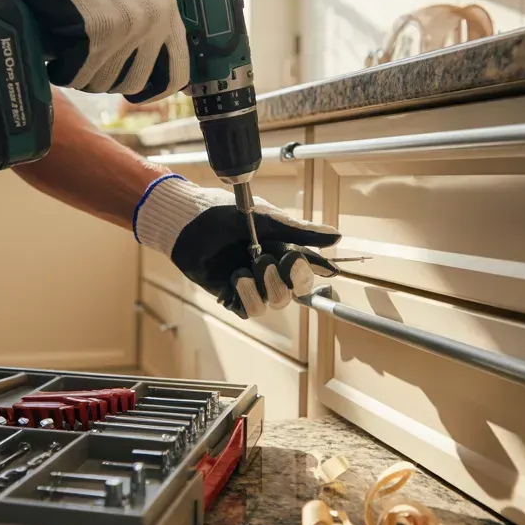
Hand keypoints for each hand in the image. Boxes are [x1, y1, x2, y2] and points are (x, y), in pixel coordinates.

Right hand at [0, 0, 189, 100]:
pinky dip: (63, 72)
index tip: (136, 93)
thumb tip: (160, 80)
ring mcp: (128, 27)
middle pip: (134, 84)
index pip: (178, 74)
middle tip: (87, 65)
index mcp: (167, 12)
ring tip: (70, 54)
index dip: (155, 91)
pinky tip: (56, 59)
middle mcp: (154, 21)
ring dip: (82, 76)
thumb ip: (150, 31)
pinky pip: (79, 76)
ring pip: (105, 83)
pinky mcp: (98, 33)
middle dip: (106, 81)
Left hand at [134, 175, 340, 317]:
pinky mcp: (232, 297)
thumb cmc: (224, 214)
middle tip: (278, 261)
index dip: (316, 271)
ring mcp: (252, 285)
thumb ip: (300, 231)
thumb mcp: (266, 219)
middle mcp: (270, 270)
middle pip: (296, 291)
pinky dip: (248, 295)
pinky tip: (238, 277)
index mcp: (282, 250)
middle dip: (291, 279)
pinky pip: (251, 310)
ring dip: (267, 286)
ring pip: (276, 303)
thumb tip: (336, 236)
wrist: (188, 222)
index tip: (321, 268)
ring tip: (250, 265)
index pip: (309, 268)